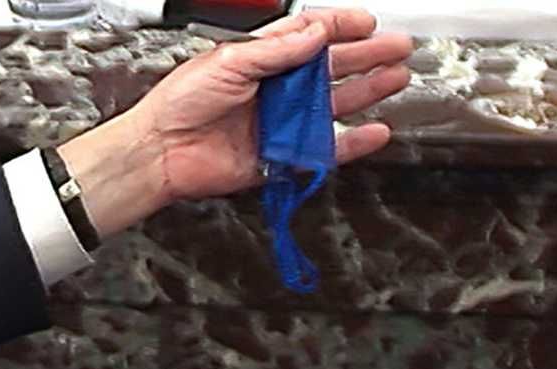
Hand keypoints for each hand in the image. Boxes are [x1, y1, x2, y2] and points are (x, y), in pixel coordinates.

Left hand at [59, 8, 414, 236]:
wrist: (159, 151)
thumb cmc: (177, 105)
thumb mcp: (228, 61)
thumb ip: (276, 49)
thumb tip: (316, 33)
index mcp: (260, 60)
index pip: (309, 37)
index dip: (339, 27)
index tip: (365, 23)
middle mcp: (274, 90)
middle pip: (331, 68)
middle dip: (366, 56)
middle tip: (397, 48)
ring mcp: (279, 123)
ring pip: (334, 105)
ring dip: (367, 91)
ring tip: (395, 78)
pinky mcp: (279, 157)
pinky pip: (323, 150)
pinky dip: (351, 143)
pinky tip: (374, 131)